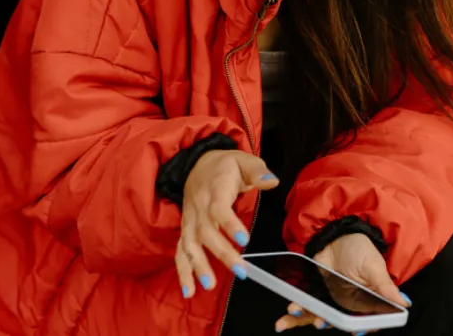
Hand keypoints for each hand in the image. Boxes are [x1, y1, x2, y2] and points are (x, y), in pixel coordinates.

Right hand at [177, 149, 278, 298]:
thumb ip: (258, 171)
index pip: (219, 209)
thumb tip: (272, 181)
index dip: (230, 224)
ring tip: (210, 284)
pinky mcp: (186, 230)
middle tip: (240, 270)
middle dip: (222, 253)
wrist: (197, 164)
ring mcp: (190, 220)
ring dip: (198, 266)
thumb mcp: (243, 160)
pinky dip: (183, 272)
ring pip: (190, 244)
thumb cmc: (225, 166)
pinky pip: (180, 252)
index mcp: (214, 190)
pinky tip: (189, 291)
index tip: (244, 239)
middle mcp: (198, 207)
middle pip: (206, 232)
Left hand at [274, 234, 410, 332]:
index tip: (355, 330)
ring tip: (296, 312)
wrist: (336, 234)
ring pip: (319, 318)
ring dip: (305, 320)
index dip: (361, 329)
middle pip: (339, 323)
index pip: (366, 322)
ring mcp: (330, 302)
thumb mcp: (373, 266)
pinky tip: (285, 318)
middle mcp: (348, 306)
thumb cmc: (360, 249)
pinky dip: (293, 315)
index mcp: (367, 302)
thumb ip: (384, 286)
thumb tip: (404, 302)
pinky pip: (305, 308)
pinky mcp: (315, 294)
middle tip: (320, 320)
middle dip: (328, 323)